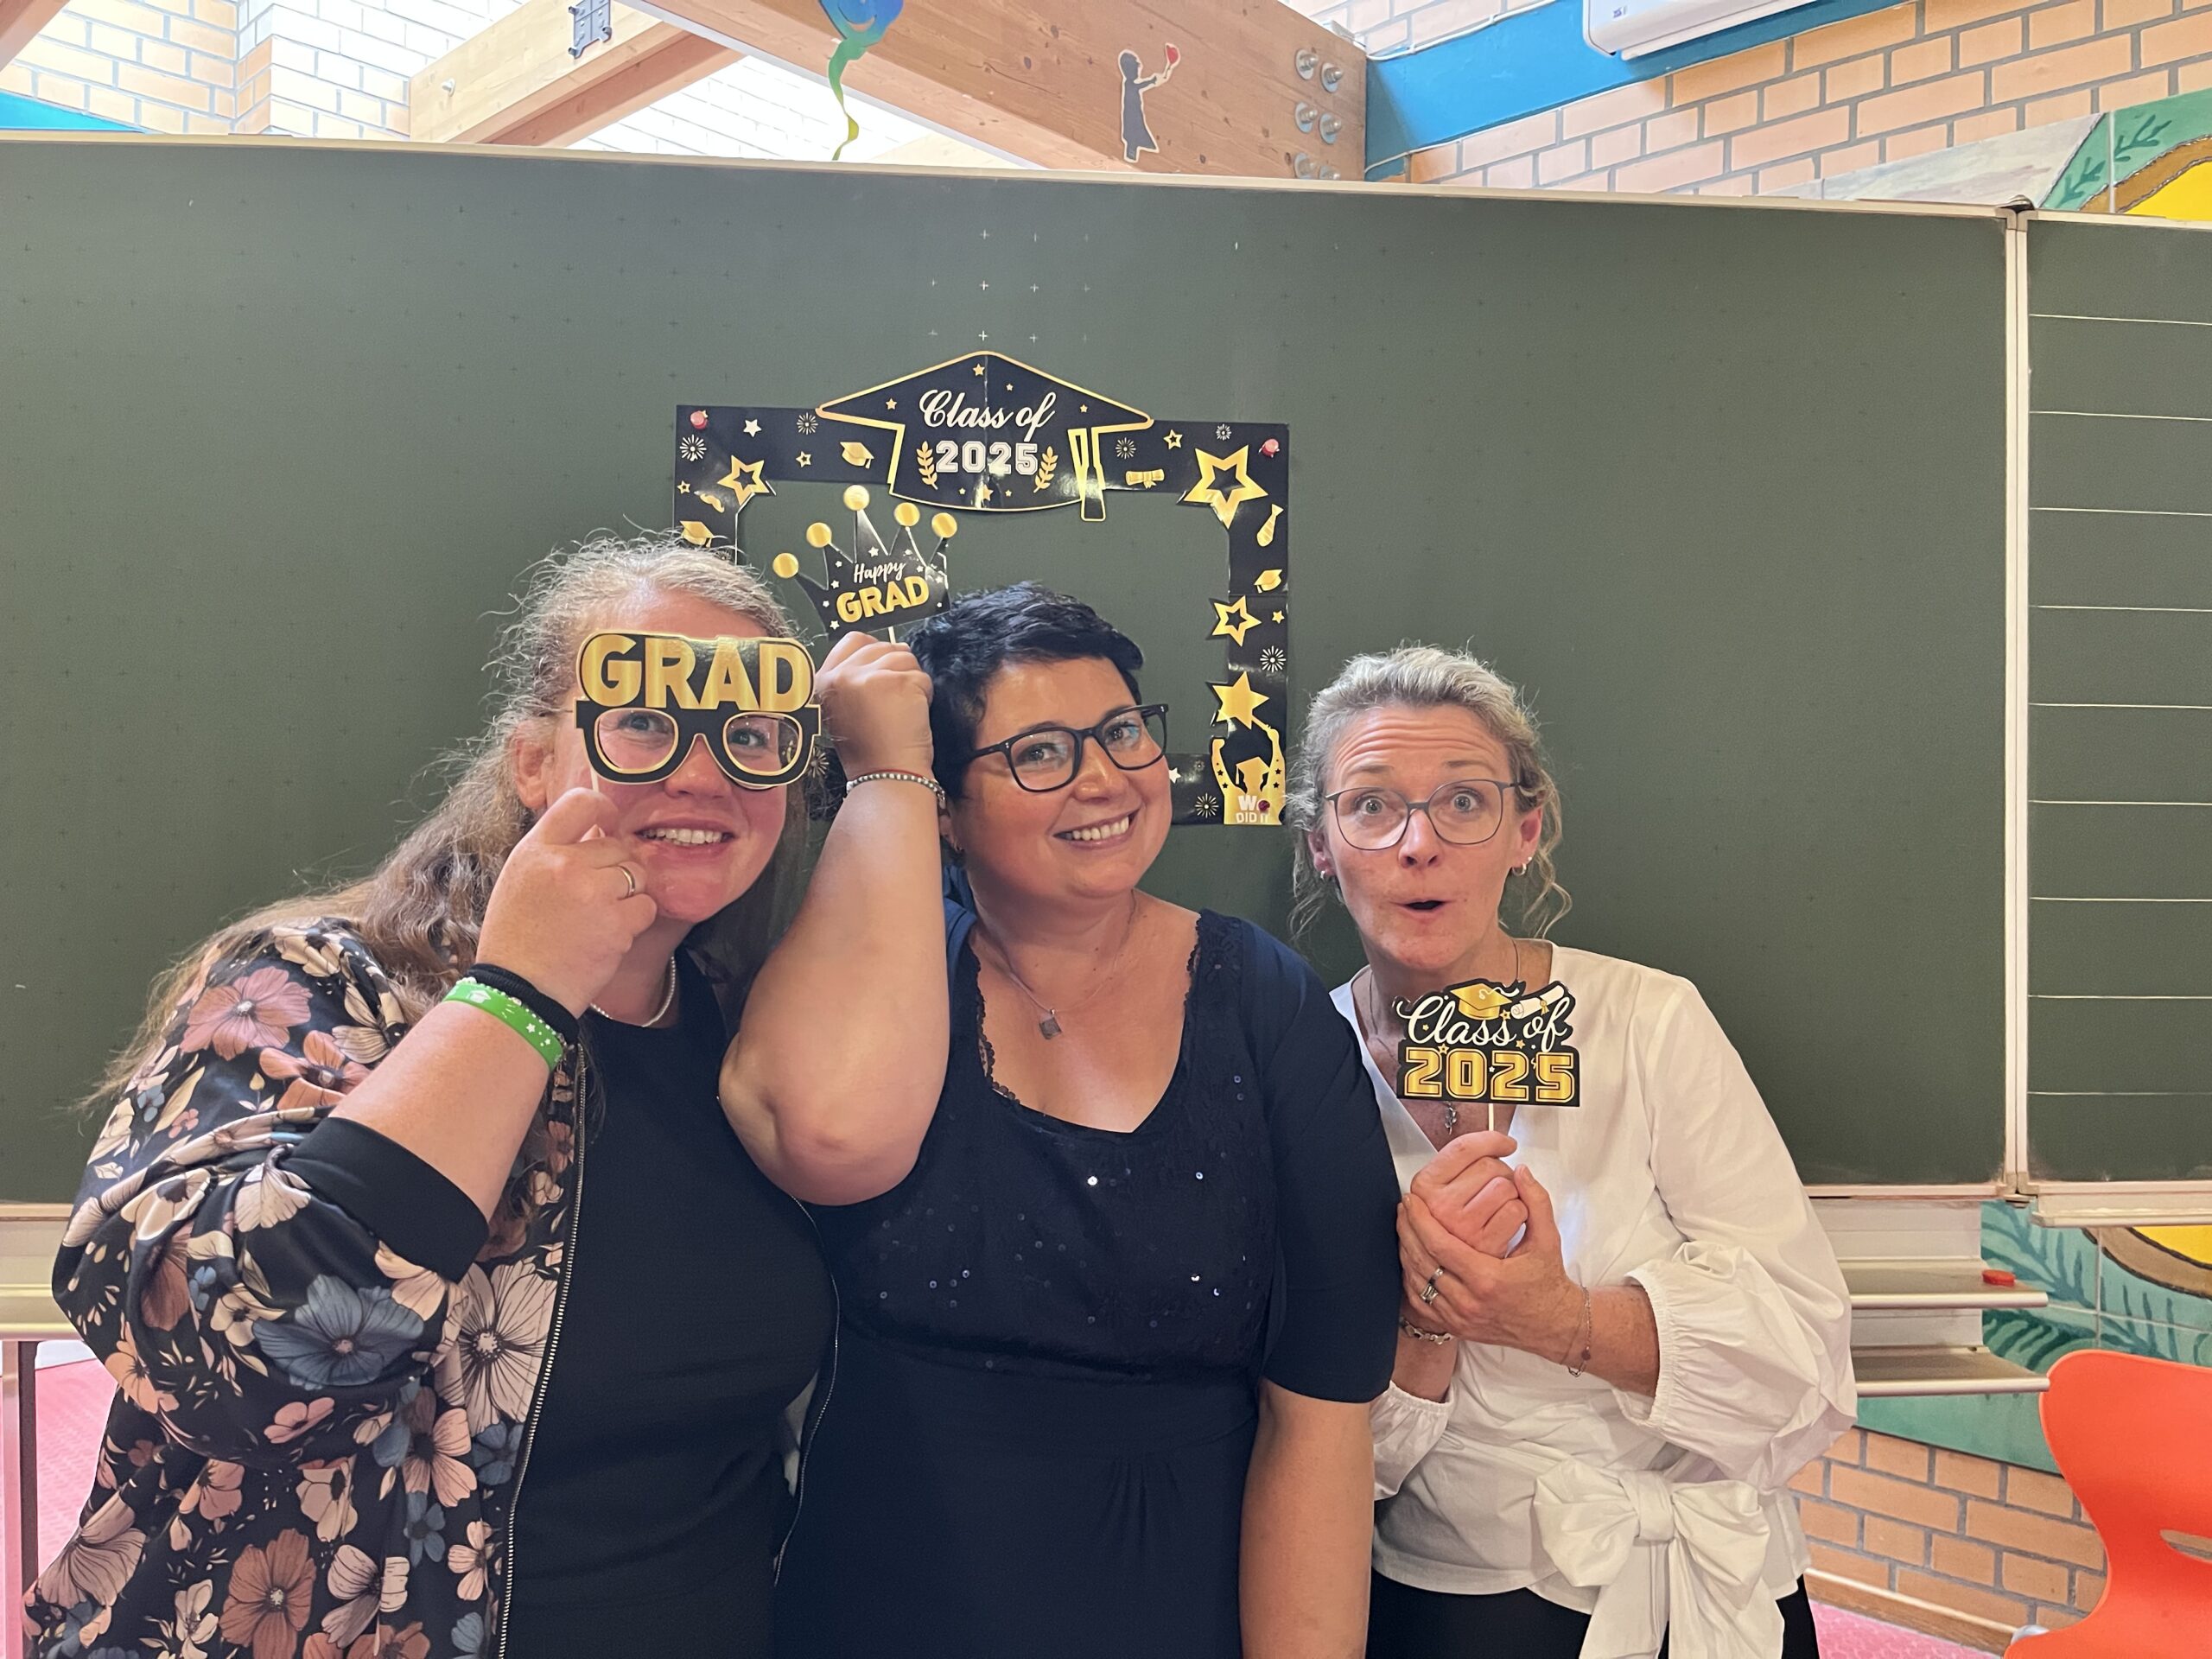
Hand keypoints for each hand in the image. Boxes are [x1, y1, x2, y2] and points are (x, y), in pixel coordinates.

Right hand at [476, 789, 658, 1014]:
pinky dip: (635, 920)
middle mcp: (565, 865)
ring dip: (628, 893)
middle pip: (617, 846)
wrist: (518, 991)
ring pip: (636, 875)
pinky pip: (646, 906)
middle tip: (595, 897)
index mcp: (536, 850)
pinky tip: (609, 935)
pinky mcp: (617, 924)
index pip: (579, 803)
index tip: (610, 822)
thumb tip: (595, 833)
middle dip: (615, 868)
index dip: (603, 808)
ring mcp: (594, 894)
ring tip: (600, 917)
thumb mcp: (520, 881)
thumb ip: (554, 854)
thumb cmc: (517, 939)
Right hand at [818, 632, 932, 777]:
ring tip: (900, 711)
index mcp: (825, 680)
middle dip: (895, 669)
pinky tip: (911, 717)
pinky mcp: (897, 682)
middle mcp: (842, 675)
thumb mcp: (845, 709)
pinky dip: (924, 695)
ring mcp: (869, 677)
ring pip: (905, 658)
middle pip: (883, 646)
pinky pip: (921, 677)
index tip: (882, 674)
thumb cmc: (870, 750)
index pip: (854, 640)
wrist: (885, 775)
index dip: (875, 652)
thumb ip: (858, 677)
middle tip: (893, 703)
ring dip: (911, 683)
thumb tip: (896, 647)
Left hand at [1399, 1166, 1581, 1359]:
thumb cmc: (1549, 1281)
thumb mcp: (1548, 1240)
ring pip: (1418, 1282)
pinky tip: (1410, 1257)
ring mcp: (1459, 1318)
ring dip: (1406, 1252)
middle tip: (1403, 1207)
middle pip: (1422, 1262)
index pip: (1440, 1245)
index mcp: (1488, 1279)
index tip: (1412, 1199)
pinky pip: (1421, 1303)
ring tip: (1404, 1227)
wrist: (1554, 1325)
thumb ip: (1536, 1202)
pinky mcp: (1456, 1327)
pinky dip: (1412, 1278)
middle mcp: (1469, 1301)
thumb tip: (1522, 1171)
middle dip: (1407, 1231)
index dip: (1420, 1220)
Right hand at [1408, 1131, 1525, 1256]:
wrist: (1469, 1282)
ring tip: (1501, 1209)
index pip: (1462, 1148)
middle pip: (1489, 1165)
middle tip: (1498, 1189)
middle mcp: (1440, 1206)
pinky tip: (1509, 1225)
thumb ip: (1456, 1170)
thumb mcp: (1442, 1198)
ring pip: (1505, 1186)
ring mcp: (1461, 1226)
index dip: (1490, 1140)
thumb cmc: (1457, 1236)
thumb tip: (1493, 1144)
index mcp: (1425, 1187)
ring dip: (1513, 1195)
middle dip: (1502, 1173)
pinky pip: (1516, 1210)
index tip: (1504, 1143)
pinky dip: (1521, 1215)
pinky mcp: (1485, 1244)